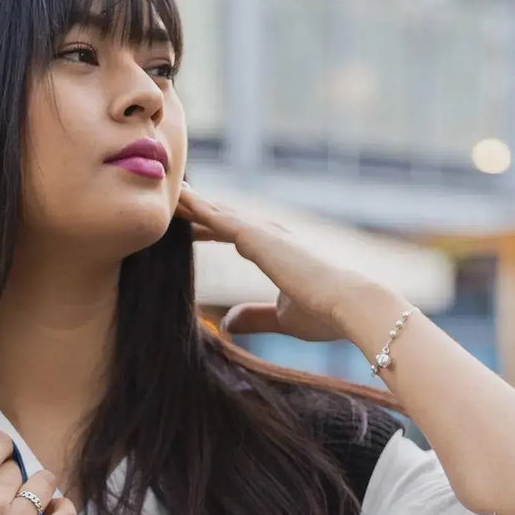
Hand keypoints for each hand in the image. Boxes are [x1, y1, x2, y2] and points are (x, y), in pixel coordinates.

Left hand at [176, 179, 400, 344]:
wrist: (349, 304)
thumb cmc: (326, 314)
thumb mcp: (282, 319)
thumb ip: (255, 317)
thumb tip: (226, 322)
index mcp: (277, 251)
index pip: (235, 236)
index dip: (211, 230)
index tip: (191, 228)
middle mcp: (270, 235)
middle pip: (223, 218)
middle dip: (197, 210)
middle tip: (171, 201)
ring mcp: (263, 232)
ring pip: (218, 213)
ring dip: (192, 202)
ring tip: (166, 192)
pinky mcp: (257, 237)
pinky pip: (218, 218)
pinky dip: (197, 208)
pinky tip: (178, 199)